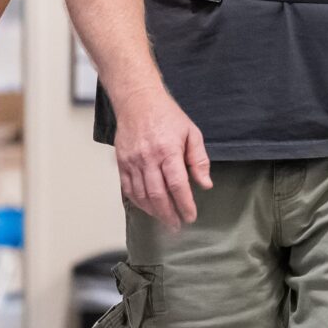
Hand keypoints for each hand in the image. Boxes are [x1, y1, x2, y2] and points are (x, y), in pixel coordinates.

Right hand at [112, 86, 211, 228]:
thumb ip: (199, 160)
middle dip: (169, 214)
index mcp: (168, 150)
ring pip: (142, 195)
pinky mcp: (122, 162)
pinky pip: (128, 189)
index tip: (190, 216)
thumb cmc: (167, 116)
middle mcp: (148, 157)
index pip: (177, 184)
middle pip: (158, 194)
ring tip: (165, 221)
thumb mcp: (191, 133)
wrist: (137, 101)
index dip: (184, 204)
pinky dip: (138, 202)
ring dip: (154, 212)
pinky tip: (148, 208)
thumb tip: (205, 184)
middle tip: (177, 226)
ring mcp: (132, 161)